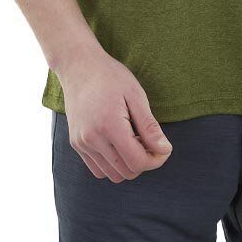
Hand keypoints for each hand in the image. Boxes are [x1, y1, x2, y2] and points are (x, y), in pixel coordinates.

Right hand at [55, 46, 172, 181]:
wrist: (78, 66)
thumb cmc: (111, 77)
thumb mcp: (136, 95)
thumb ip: (149, 126)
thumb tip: (164, 150)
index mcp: (109, 125)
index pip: (138, 162)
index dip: (156, 159)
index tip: (164, 147)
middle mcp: (92, 139)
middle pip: (127, 172)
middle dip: (144, 162)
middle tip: (151, 142)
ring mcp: (81, 143)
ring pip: (112, 175)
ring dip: (128, 165)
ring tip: (134, 141)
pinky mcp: (76, 144)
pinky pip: (98, 170)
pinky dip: (113, 165)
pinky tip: (119, 144)